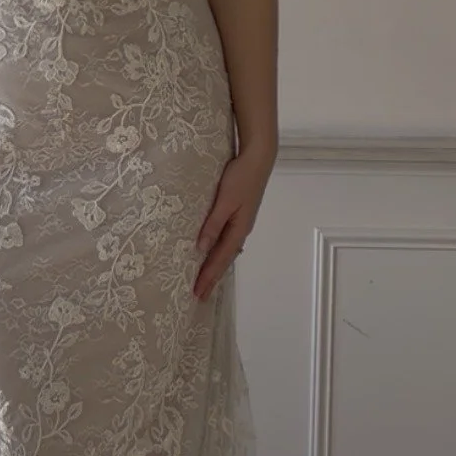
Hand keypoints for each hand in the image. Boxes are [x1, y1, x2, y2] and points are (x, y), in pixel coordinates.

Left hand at [192, 144, 273, 302]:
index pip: (220, 259)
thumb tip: (201, 248)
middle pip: (225, 259)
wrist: (258, 159)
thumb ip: (213, 224)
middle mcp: (241, 230)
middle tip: (200, 296)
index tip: (197, 293)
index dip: (208, 276)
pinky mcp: (239, 215)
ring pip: (227, 251)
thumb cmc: (240, 177)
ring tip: (206, 281)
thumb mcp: (225, 200)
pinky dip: (220, 253)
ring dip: (216, 267)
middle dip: (212, 278)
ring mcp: (241, 223)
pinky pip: (227, 241)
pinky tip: (215, 254)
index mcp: (238, 229)